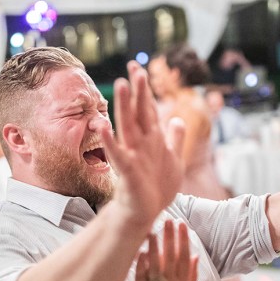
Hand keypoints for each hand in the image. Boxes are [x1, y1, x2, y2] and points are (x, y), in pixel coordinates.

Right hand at [99, 60, 185, 224]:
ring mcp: (132, 155)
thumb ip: (175, 138)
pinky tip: (103, 126)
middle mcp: (141, 143)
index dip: (144, 90)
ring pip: (128, 126)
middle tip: (134, 67)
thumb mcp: (172, 159)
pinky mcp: (127, 171)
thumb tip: (176, 119)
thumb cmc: (155, 187)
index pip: (148, 109)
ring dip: (123, 106)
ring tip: (120, 85)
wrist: (144, 212)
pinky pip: (117, 153)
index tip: (138, 68)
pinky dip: (110, 141)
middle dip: (136, 90)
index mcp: (152, 139)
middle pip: (138, 112)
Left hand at [132, 220, 198, 280]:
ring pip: (155, 265)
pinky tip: (140, 250)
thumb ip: (192, 277)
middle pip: (171, 258)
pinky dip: (141, 263)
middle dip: (170, 238)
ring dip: (154, 247)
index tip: (182, 225)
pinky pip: (141, 276)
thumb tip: (196, 257)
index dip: (184, 241)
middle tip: (168, 220)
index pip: (185, 259)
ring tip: (151, 230)